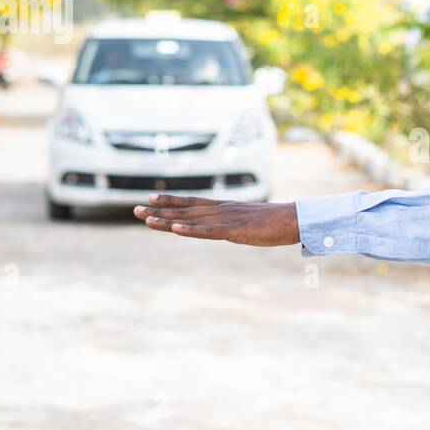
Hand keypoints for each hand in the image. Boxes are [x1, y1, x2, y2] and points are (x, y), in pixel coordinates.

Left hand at [134, 194, 299, 245]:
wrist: (296, 219)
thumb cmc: (278, 222)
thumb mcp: (252, 222)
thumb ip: (239, 223)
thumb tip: (234, 228)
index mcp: (225, 208)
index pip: (193, 202)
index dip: (171, 200)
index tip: (151, 198)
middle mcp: (221, 210)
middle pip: (185, 209)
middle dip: (159, 210)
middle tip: (134, 209)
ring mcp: (227, 219)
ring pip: (191, 219)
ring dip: (167, 220)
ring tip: (145, 219)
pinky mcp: (234, 230)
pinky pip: (208, 230)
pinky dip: (190, 229)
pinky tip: (174, 228)